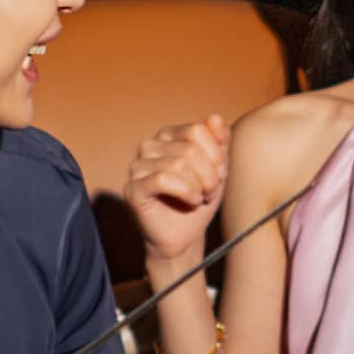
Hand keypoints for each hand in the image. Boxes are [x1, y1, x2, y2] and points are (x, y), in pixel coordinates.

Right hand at [124, 114, 228, 268]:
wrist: (185, 236)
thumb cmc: (199, 199)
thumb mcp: (217, 168)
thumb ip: (219, 142)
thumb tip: (214, 117)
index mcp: (168, 136)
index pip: (197, 130)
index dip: (215, 155)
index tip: (220, 175)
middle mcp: (149, 146)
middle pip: (190, 149)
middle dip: (208, 175)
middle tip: (210, 191)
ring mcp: (137, 167)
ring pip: (178, 164)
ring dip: (199, 186)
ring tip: (200, 198)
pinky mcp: (133, 189)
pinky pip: (163, 180)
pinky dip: (185, 192)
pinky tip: (192, 201)